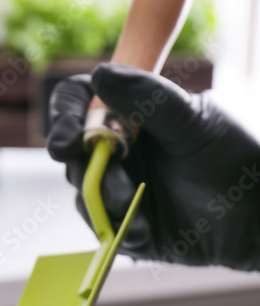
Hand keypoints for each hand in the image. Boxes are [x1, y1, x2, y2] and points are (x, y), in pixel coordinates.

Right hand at [47, 62, 259, 270]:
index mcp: (129, 114)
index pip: (80, 102)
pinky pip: (103, 228)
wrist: (254, 214)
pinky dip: (116, 229)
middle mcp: (119, 148)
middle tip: (109, 182)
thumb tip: (99, 74)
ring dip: (102, 200)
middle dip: (87, 168)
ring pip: (85, 193)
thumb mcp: (193, 120)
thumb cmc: (231, 155)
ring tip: (130, 206)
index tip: (69, 140)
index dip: (65, 115)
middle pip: (75, 152)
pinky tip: (143, 232)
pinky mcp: (126, 227)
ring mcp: (119, 188)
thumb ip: (148, 97)